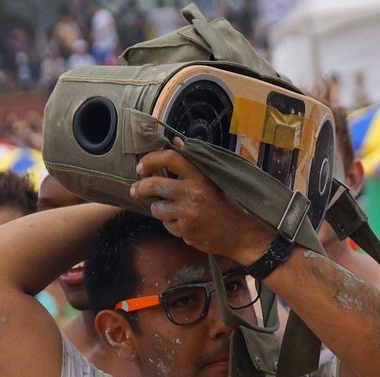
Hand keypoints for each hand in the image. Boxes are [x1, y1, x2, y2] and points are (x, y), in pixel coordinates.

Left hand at [130, 138, 273, 262]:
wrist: (242, 232)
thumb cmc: (228, 204)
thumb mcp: (214, 178)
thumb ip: (194, 161)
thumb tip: (176, 142)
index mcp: (200, 175)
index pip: (170, 158)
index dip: (151, 160)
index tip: (141, 167)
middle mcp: (193, 192)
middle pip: (154, 184)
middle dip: (141, 187)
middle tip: (136, 190)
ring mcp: (188, 212)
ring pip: (157, 208)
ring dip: (159, 209)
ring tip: (172, 210)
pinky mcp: (186, 230)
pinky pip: (167, 225)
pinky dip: (172, 224)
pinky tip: (185, 223)